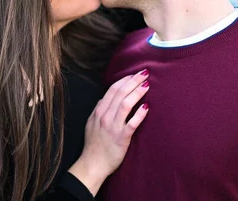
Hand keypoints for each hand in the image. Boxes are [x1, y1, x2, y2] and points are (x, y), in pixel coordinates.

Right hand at [68, 70, 149, 194]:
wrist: (92, 164)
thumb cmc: (93, 144)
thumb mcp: (91, 123)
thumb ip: (98, 109)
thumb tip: (105, 98)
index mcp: (99, 111)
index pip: (112, 90)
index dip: (124, 79)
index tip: (134, 74)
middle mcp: (105, 116)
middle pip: (120, 93)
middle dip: (133, 81)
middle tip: (145, 73)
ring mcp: (113, 126)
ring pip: (126, 104)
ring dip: (137, 92)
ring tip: (147, 85)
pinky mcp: (121, 137)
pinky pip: (132, 123)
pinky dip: (140, 113)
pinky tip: (147, 106)